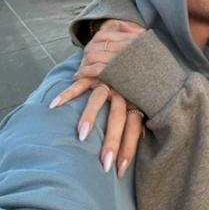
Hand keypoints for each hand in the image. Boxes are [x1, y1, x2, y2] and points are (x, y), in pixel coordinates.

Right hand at [49, 19, 145, 176]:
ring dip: (91, 118)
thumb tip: (153, 141)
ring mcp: (110, 82)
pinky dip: (68, 93)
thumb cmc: (142, 75)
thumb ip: (147, 114)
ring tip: (82, 135)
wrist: (134, 40)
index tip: (123, 169)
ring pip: (100, 101)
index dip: (130, 148)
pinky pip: (81, 83)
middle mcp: (125, 93)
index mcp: (138, 101)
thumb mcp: (149, 93)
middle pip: (120, 120)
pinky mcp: (95, 72)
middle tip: (106, 164)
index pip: (136, 128)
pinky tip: (54, 105)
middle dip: (113, 143)